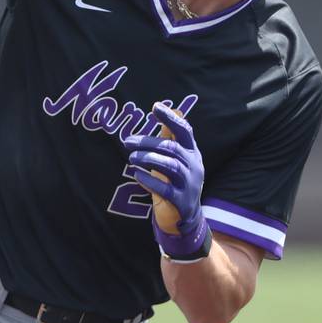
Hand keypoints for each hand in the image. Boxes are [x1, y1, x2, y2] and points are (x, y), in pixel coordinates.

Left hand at [123, 102, 210, 260]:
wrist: (187, 216)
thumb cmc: (177, 181)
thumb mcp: (177, 159)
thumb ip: (171, 138)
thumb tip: (166, 111)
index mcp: (192, 153)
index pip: (185, 131)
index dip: (171, 118)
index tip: (155, 106)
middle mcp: (194, 166)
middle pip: (172, 148)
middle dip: (149, 142)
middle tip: (128, 141)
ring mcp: (189, 184)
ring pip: (170, 166)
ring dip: (149, 159)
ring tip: (131, 157)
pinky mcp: (181, 200)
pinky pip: (165, 189)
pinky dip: (150, 181)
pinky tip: (136, 174)